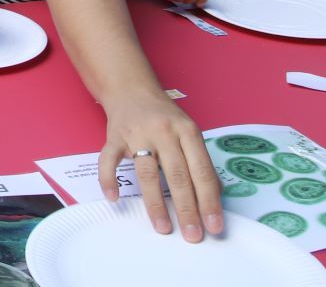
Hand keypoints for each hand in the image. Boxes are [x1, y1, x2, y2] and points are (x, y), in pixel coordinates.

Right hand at [101, 90, 223, 241]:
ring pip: (147, 173)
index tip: (214, 227)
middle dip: (187, 209)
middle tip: (193, 235)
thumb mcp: (188, 131)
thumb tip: (217, 195)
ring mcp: (137, 133)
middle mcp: (164, 131)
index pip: (202, 171)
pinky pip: (109, 160)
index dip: (209, 201)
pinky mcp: (114, 136)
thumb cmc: (164, 116)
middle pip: (178, 175)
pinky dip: (109, 179)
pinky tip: (114, 198)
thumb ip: (200, 160)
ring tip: (163, 227)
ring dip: (156, 203)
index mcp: (187, 131)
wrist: (131, 89)